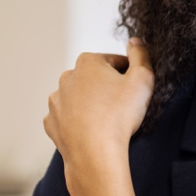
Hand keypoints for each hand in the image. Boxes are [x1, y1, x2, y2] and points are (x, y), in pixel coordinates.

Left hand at [44, 39, 154, 163]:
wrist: (95, 154)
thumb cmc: (119, 116)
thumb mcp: (142, 79)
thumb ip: (141, 55)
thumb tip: (136, 42)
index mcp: (88, 62)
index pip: (114, 61)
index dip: (129, 74)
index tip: (135, 89)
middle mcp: (67, 78)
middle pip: (94, 78)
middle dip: (107, 87)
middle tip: (123, 105)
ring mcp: (56, 101)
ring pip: (78, 97)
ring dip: (91, 104)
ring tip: (107, 120)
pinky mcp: (52, 123)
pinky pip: (67, 118)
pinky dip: (78, 122)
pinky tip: (92, 131)